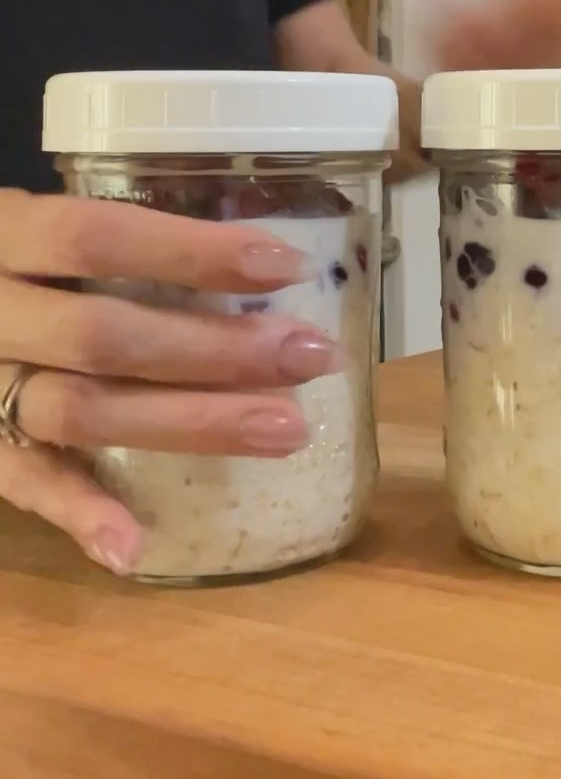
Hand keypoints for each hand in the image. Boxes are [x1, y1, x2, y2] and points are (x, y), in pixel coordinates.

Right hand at [0, 191, 340, 573]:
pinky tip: (137, 546)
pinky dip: (79, 513)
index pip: (98, 237)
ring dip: (191, 423)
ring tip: (287, 431)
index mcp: (8, 235)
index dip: (195, 253)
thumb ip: (123, 244)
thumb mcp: (48, 232)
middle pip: (105, 335)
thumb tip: (268, 259)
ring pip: (80, 410)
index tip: (290, 267)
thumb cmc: (19, 266)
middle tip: (313, 357)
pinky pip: (25, 482)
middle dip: (219, 349)